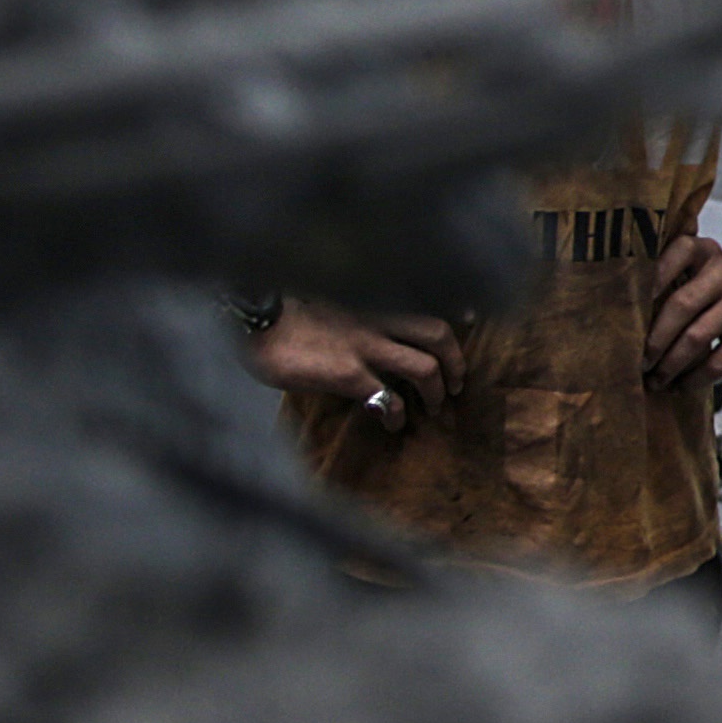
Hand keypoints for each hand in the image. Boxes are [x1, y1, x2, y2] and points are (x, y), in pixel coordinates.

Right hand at [252, 298, 458, 426]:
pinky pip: (387, 397)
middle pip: (439, 334)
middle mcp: (376, 317)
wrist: (250, 317)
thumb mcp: (323, 299)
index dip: (455, 316)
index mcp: (372, 298)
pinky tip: (394, 424)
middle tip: (456, 382)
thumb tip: (364, 335)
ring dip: (436, 391)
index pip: (426, 303)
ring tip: (434, 407)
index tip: (470, 322)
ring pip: (425, 367)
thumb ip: (351, 312)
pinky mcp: (348, 373)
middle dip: (456, 360)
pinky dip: (397, 414)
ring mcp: (365, 344)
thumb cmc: (278, 310)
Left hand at [641, 232, 721, 389]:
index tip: (625, 308)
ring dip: (670, 364)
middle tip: (637, 361)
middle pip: (681, 305)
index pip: (674, 256)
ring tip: (655, 380)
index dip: (650, 280)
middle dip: (653, 339)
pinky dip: (696, 378)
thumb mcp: (703, 265)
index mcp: (704, 251)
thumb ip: (672, 279)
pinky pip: (719, 360)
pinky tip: (682, 385)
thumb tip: (627, 321)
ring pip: (697, 338)